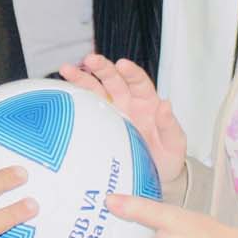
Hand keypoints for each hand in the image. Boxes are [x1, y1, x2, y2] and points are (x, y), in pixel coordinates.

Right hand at [60, 55, 186, 184]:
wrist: (153, 177)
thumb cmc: (167, 158)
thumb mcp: (175, 143)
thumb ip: (170, 125)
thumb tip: (166, 105)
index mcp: (147, 103)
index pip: (138, 81)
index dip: (130, 72)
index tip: (121, 65)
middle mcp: (127, 103)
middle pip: (113, 80)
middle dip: (101, 68)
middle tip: (89, 60)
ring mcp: (111, 113)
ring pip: (95, 90)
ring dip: (81, 79)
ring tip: (67, 70)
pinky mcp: (98, 126)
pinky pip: (85, 110)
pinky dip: (74, 100)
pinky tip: (62, 93)